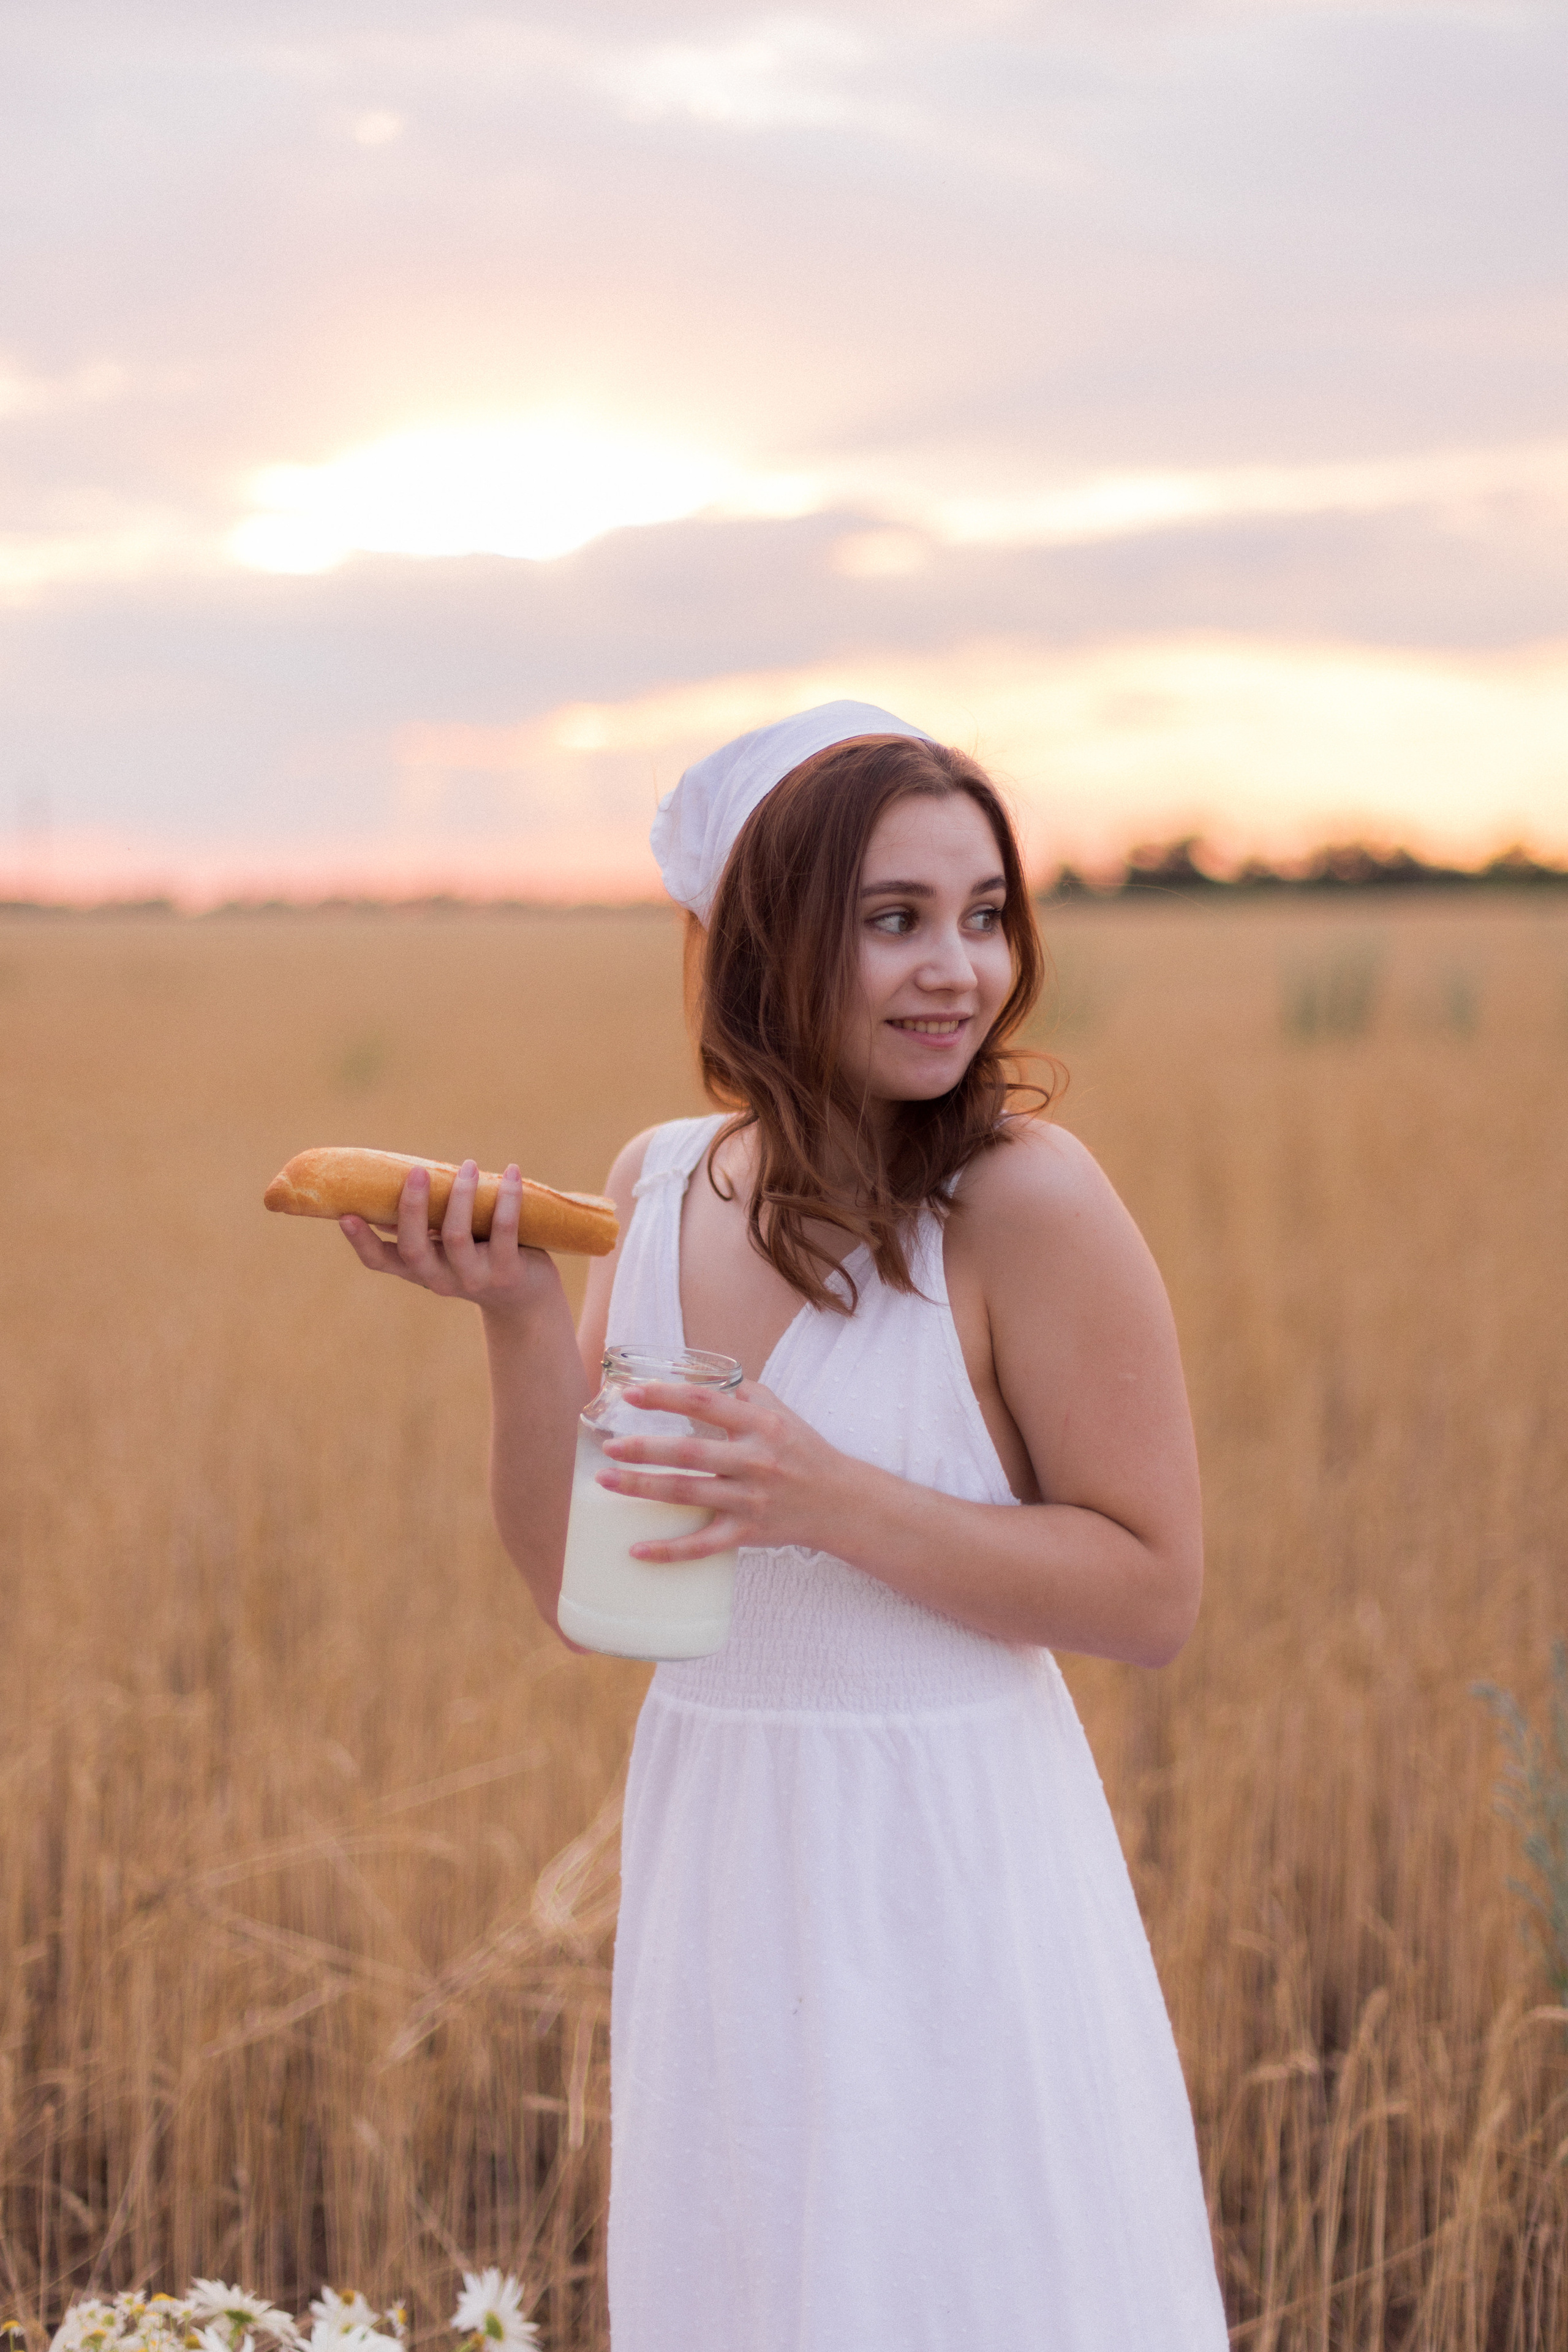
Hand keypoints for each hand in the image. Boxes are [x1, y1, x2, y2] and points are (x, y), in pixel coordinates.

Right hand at [338, 1159, 558, 1318]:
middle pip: (414, 1248)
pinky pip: (504, 1231)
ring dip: (460, 1196)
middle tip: (417, 1171)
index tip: (346, 1216)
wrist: (527, 1300)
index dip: (362, 1242)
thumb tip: (395, 1187)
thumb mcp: (446, 1247)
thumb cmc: (480, 1257)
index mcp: (418, 1270)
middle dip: (412, 1208)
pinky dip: (508, 1198)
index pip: (380, 1262)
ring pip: (456, 1237)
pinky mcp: (508, 1273)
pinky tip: (511, 1171)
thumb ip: (425, 1225)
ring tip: (467, 1164)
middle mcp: (440, 1279)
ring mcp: (473, 1279)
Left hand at [597, 1377, 848, 1561]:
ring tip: (606, 1481)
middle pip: (690, 1453)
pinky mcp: (748, 1534)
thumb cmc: (804, 1452)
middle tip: (609, 1446)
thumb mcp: (782, 1414)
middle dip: (645, 1449)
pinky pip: (703, 1546)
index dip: (666, 1397)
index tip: (631, 1394)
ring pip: (689, 1495)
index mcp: (762, 1425)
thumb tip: (699, 1379)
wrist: (841, 1503)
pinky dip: (669, 1551)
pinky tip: (636, 1550)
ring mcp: (751, 1500)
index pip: (706, 1405)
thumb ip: (743, 1394)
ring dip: (643, 1489)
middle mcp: (756, 1461)